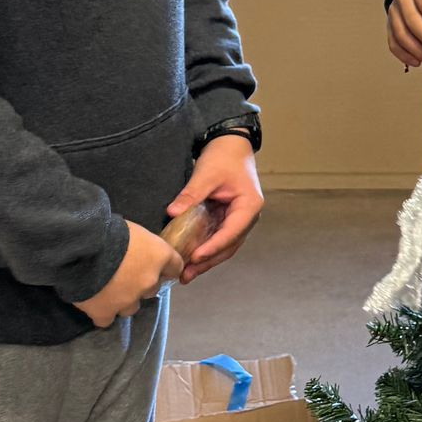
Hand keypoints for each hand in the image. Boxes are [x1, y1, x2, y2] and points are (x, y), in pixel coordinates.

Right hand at [75, 220, 185, 327]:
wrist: (81, 248)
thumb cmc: (107, 230)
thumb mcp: (131, 229)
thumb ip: (140, 244)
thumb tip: (136, 249)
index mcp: (159, 256)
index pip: (175, 266)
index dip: (165, 267)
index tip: (157, 265)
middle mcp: (149, 282)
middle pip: (152, 288)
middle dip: (141, 283)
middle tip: (124, 274)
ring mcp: (128, 300)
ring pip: (131, 306)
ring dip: (123, 299)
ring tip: (107, 290)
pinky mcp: (105, 312)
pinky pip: (107, 319)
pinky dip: (102, 312)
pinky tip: (94, 303)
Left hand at [164, 135, 263, 281]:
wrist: (232, 145)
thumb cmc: (224, 157)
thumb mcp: (206, 174)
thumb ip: (191, 194)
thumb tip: (172, 213)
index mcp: (249, 206)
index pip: (231, 233)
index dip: (213, 247)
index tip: (195, 257)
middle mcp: (248, 217)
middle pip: (228, 246)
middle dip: (207, 261)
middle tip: (186, 275)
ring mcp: (239, 219)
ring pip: (224, 246)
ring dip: (207, 260)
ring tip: (186, 274)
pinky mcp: (228, 219)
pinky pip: (218, 238)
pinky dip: (206, 249)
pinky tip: (191, 258)